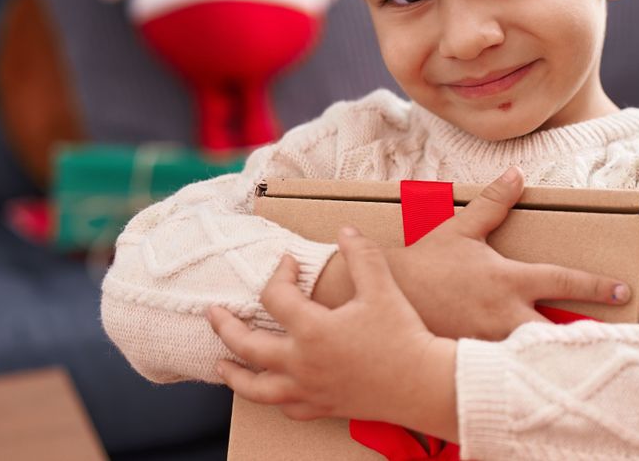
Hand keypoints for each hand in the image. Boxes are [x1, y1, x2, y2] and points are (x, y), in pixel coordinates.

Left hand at [208, 228, 458, 439]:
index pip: (275, 296)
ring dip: (235, 375)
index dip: (279, 273)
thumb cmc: (403, 336)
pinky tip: (271, 391)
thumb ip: (362, 256)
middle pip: (247, 347)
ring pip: (257, 388)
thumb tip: (345, 230)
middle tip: (214, 313)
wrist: (424, 384)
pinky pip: (287, 407)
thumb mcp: (382, 289)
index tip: (289, 262)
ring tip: (221, 365)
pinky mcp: (323, 407)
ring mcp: (309, 389)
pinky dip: (273, 398)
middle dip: (225, 327)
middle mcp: (301, 363)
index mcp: (311, 330)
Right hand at [312, 166, 630, 340]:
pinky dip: (520, 368)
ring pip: (533, 352)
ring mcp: (490, 339)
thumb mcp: (460, 227)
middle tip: (611, 339)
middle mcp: (505, 313)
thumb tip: (517, 174)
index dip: (596, 284)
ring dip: (553, 353)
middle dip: (584, 336)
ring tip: (580, 359)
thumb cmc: (426, 261)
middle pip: (558, 330)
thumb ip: (494, 203)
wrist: (385, 294)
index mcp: (508, 279)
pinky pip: (504, 365)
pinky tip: (532, 375)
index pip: (563, 280)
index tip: (622, 289)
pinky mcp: (474, 355)